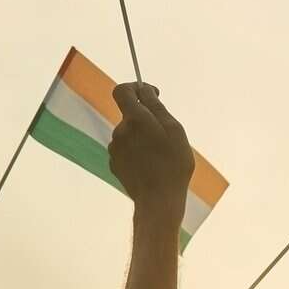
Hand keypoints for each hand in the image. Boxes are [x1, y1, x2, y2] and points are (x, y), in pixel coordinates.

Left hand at [109, 83, 193, 224]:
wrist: (158, 200)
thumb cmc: (172, 165)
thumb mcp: (174, 130)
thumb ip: (156, 107)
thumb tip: (144, 90)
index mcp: (135, 119)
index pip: (122, 90)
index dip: (135, 87)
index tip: (151, 94)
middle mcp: (120, 131)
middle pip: (130, 115)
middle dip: (146, 119)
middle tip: (167, 136)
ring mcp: (115, 149)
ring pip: (129, 134)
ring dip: (142, 138)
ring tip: (161, 156)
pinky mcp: (114, 164)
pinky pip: (126, 150)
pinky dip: (137, 153)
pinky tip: (151, 166)